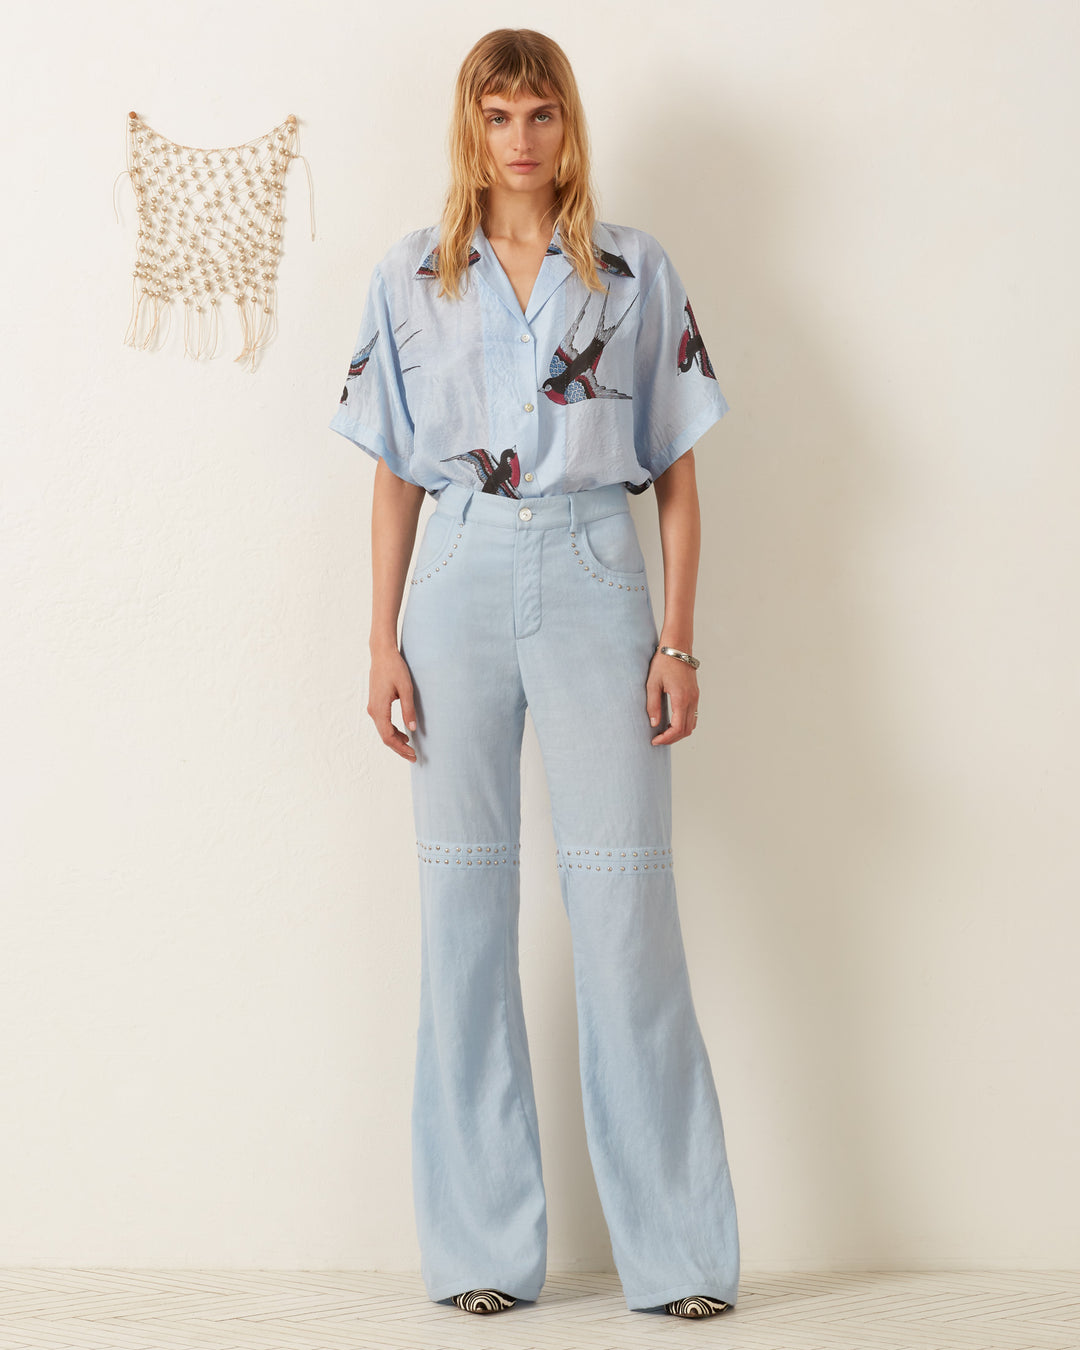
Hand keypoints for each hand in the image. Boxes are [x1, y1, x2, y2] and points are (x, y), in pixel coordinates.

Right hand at [368, 647, 418, 761]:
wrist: (382, 654)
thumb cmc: (395, 669)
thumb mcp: (406, 689)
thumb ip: (409, 709)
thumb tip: (413, 728)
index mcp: (380, 709)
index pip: (388, 736)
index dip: (400, 748)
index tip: (413, 755)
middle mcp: (373, 710)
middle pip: (385, 737)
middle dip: (399, 749)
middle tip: (414, 757)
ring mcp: (373, 707)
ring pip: (383, 731)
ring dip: (396, 741)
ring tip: (410, 748)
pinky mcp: (375, 704)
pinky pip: (383, 723)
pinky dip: (393, 731)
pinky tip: (403, 734)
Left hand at [646, 647, 699, 745]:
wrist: (677, 648)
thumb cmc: (663, 663)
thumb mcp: (652, 684)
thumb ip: (653, 705)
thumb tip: (654, 724)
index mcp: (681, 698)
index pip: (677, 728)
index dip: (666, 738)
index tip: (655, 740)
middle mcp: (691, 700)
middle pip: (686, 730)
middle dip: (672, 739)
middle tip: (657, 739)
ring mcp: (695, 698)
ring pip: (691, 725)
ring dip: (679, 733)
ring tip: (663, 733)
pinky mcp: (695, 695)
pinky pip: (693, 716)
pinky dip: (684, 724)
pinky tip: (671, 723)